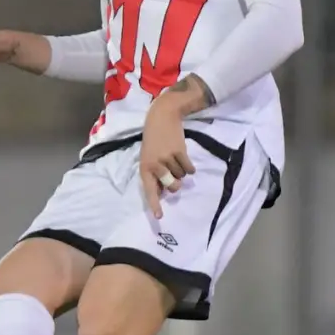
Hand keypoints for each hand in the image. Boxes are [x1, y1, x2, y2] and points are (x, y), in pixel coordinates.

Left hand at [139, 100, 195, 219]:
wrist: (162, 117)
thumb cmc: (154, 140)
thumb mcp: (149, 157)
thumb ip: (154, 174)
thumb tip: (164, 192)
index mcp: (145, 168)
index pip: (150, 190)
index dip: (155, 204)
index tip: (159, 216)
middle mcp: (155, 165)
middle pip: (172, 187)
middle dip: (176, 184)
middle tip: (173, 174)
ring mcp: (167, 159)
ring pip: (181, 177)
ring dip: (181, 170)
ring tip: (174, 157)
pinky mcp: (180, 152)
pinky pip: (189, 169)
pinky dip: (189, 166)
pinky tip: (183, 156)